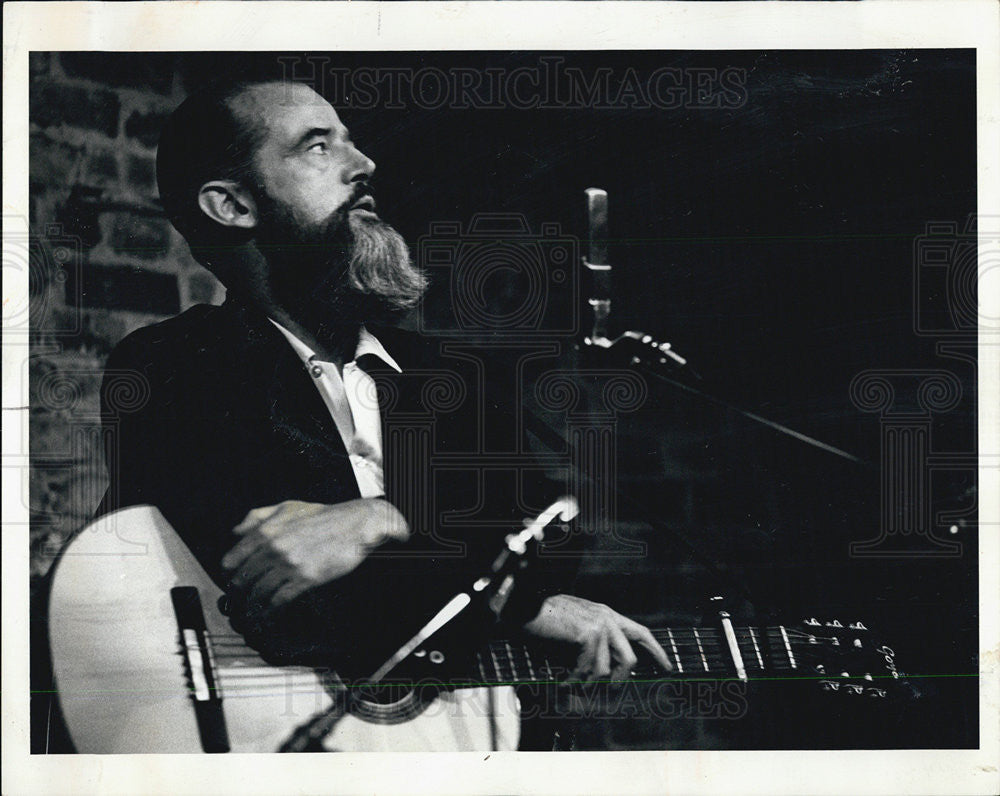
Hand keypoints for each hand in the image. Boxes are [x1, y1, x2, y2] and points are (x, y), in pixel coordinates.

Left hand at [221, 498, 408, 624]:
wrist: (356, 524)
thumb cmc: (324, 515)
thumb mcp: (287, 507)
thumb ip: (257, 516)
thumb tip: (236, 532)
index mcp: (266, 531)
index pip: (233, 560)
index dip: (228, 575)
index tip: (231, 583)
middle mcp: (274, 548)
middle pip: (243, 580)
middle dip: (238, 595)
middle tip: (238, 602)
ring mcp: (289, 564)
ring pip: (258, 593)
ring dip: (251, 607)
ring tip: (250, 615)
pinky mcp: (306, 578)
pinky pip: (279, 601)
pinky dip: (269, 613)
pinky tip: (267, 618)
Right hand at [522, 594, 672, 683]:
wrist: (524, 607)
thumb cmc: (543, 619)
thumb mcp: (574, 627)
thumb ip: (593, 642)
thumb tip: (607, 672)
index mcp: (606, 614)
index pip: (640, 633)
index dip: (656, 651)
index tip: (667, 668)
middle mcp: (606, 618)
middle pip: (629, 659)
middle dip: (619, 681)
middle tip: (607, 694)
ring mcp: (599, 625)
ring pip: (605, 671)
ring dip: (586, 685)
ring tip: (570, 685)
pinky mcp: (588, 635)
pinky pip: (587, 671)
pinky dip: (573, 682)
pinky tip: (562, 682)